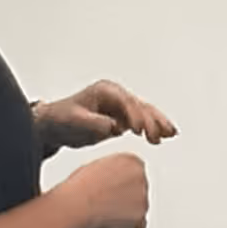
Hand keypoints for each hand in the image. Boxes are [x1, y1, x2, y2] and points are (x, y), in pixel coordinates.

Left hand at [37, 78, 178, 148]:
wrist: (54, 124)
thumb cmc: (62, 120)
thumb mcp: (76, 122)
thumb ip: (95, 123)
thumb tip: (115, 127)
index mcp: (105, 91)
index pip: (125, 102)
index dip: (134, 115)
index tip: (140, 131)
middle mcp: (116, 95)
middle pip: (140, 105)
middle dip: (152, 120)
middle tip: (159, 136)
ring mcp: (120, 106)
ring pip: (145, 112)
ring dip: (158, 123)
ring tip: (171, 134)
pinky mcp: (122, 117)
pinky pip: (143, 121)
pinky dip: (154, 127)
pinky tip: (166, 135)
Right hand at [68, 151, 151, 227]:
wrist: (77, 204)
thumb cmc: (80, 187)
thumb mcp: (97, 167)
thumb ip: (112, 171)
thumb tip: (114, 180)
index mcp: (131, 161)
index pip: (135, 173)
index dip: (123, 183)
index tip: (114, 189)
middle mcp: (141, 177)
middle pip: (138, 191)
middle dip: (126, 198)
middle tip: (108, 203)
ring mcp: (143, 198)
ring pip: (140, 208)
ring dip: (126, 212)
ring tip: (105, 212)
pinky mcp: (140, 217)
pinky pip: (140, 226)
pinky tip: (114, 224)